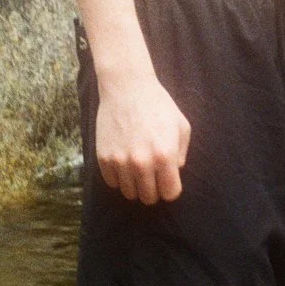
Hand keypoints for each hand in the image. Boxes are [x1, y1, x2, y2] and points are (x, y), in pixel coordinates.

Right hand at [95, 73, 190, 203]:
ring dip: (135, 185)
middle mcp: (142, 163)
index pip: (170, 193)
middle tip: (152, 175)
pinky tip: (124, 163)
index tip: (167, 180)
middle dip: (153, 190)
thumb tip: (174, 172)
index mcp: (164, 156)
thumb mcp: (181, 126)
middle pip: (148, 197)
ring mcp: (121, 162)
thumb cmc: (158, 105)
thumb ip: (181, 154)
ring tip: (137, 169)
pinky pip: (112, 183)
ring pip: (129, 193)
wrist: (127, 88)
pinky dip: (119, 178)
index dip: (170, 189)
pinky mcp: (104, 158)